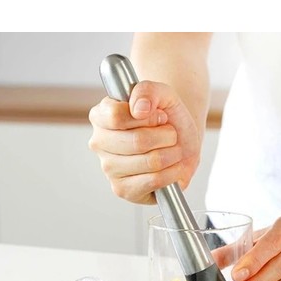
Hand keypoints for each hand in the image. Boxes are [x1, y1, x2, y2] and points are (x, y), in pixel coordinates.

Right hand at [88, 81, 200, 203]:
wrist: (182, 141)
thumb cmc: (167, 118)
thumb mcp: (164, 94)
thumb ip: (149, 91)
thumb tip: (138, 108)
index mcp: (100, 116)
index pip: (117, 116)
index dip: (148, 117)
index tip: (159, 116)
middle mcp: (99, 143)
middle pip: (138, 141)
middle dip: (166, 136)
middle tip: (170, 134)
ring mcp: (109, 169)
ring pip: (151, 161)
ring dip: (173, 153)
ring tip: (172, 150)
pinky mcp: (123, 190)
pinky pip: (155, 181)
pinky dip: (173, 173)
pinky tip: (171, 168)